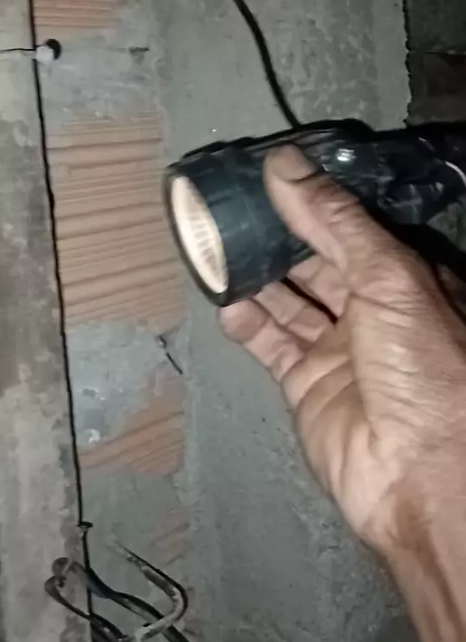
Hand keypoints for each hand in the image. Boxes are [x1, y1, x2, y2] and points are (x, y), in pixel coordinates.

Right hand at [220, 146, 465, 551]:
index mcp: (409, 281)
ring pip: (289, 301)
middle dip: (277, 237)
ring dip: (255, 277)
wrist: (417, 475)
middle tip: (232, 209)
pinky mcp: (309, 386)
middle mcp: (377, 313)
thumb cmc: (425, 372)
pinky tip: (226, 301)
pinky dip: (247, 323)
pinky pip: (271, 344)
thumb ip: (334, 221)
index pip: (354, 228)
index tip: (271, 175)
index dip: (315, 202)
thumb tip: (287, 167)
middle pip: (317, 262)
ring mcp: (341, 351)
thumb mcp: (388, 278)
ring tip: (217, 247)